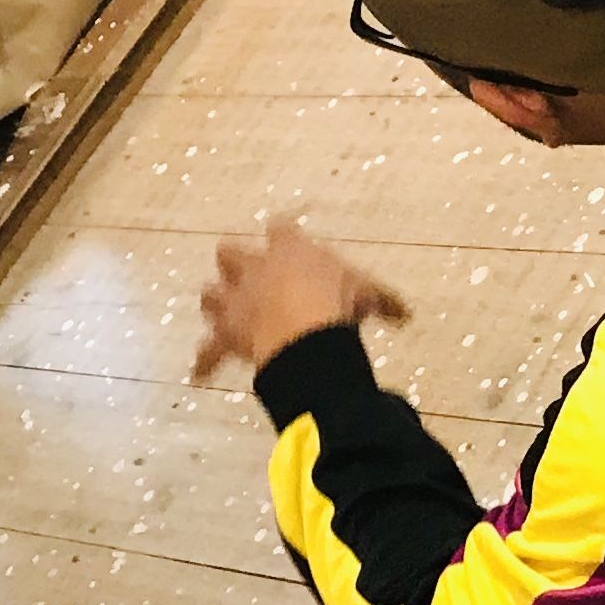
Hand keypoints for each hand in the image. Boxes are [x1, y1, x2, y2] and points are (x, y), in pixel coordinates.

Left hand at [194, 220, 406, 384]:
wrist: (304, 334)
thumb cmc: (337, 303)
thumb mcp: (368, 295)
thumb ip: (383, 301)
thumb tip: (405, 314)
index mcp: (288, 250)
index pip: (281, 229)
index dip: (283, 233)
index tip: (286, 235)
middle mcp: (255, 269)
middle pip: (230, 253)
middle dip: (234, 262)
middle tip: (245, 273)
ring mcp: (236, 301)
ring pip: (210, 295)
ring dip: (216, 304)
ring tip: (220, 313)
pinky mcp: (227, 334)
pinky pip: (209, 350)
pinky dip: (205, 362)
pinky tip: (198, 375)